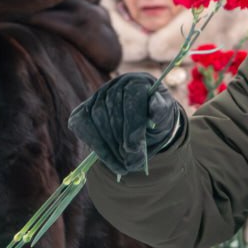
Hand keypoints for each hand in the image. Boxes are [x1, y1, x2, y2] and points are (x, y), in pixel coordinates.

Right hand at [68, 72, 184, 176]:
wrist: (143, 124)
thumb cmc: (155, 119)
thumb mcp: (165, 117)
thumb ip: (161, 111)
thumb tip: (154, 106)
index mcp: (138, 82)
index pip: (131, 98)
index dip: (132, 125)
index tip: (134, 149)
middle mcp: (115, 85)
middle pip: (112, 111)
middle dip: (121, 141)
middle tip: (132, 163)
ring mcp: (97, 97)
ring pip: (96, 120)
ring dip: (109, 147)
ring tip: (123, 165)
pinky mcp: (83, 111)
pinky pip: (82, 126)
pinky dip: (94, 144)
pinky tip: (109, 159)